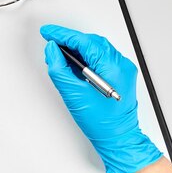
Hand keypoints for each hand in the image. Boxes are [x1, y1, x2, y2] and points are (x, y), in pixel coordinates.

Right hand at [40, 24, 162, 172]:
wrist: (119, 139)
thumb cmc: (101, 123)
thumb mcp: (73, 95)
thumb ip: (59, 69)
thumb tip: (52, 50)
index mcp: (112, 67)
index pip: (84, 41)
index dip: (63, 35)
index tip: (48, 33)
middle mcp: (121, 64)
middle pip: (91, 42)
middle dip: (70, 40)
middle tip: (51, 41)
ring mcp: (123, 69)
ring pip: (96, 48)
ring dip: (78, 48)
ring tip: (60, 53)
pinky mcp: (121, 74)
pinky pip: (101, 57)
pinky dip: (87, 57)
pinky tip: (74, 62)